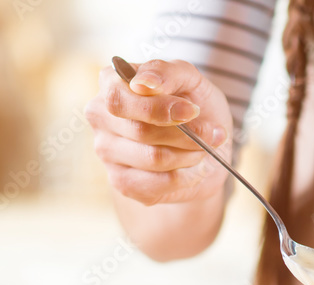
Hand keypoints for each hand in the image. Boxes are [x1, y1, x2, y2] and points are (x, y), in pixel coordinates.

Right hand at [85, 59, 231, 205]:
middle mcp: (100, 117)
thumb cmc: (194, 107)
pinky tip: (192, 168)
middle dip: (186, 134)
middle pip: (140, 131)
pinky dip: (185, 176)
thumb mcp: (191, 80)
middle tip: (212, 133)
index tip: (193, 110)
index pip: (121, 98)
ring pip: (152, 158)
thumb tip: (142, 82)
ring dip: (189, 154)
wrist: (206, 148)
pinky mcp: (121, 182)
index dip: (160, 108)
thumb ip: (168, 72)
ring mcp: (106, 151)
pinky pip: (157, 184)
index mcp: (111, 83)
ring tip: (203, 148)